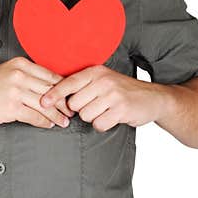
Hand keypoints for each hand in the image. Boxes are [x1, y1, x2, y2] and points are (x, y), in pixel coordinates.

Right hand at [0, 57, 72, 128]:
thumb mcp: (5, 73)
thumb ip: (25, 76)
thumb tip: (48, 87)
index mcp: (20, 64)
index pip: (50, 76)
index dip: (63, 88)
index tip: (70, 97)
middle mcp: (19, 75)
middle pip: (51, 90)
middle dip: (64, 103)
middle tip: (72, 111)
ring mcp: (15, 91)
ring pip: (45, 105)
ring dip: (57, 115)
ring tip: (64, 122)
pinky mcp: (11, 107)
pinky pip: (34, 116)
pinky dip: (44, 122)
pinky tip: (49, 125)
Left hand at [40, 65, 165, 131]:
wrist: (154, 98)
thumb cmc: (123, 91)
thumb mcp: (103, 81)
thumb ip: (83, 85)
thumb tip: (55, 95)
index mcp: (96, 72)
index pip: (68, 83)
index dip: (54, 94)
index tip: (43, 102)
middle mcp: (103, 81)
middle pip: (74, 104)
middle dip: (81, 110)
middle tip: (97, 106)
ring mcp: (113, 95)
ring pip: (85, 115)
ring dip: (94, 118)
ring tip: (106, 110)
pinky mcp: (121, 109)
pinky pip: (99, 124)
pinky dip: (104, 125)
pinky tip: (113, 117)